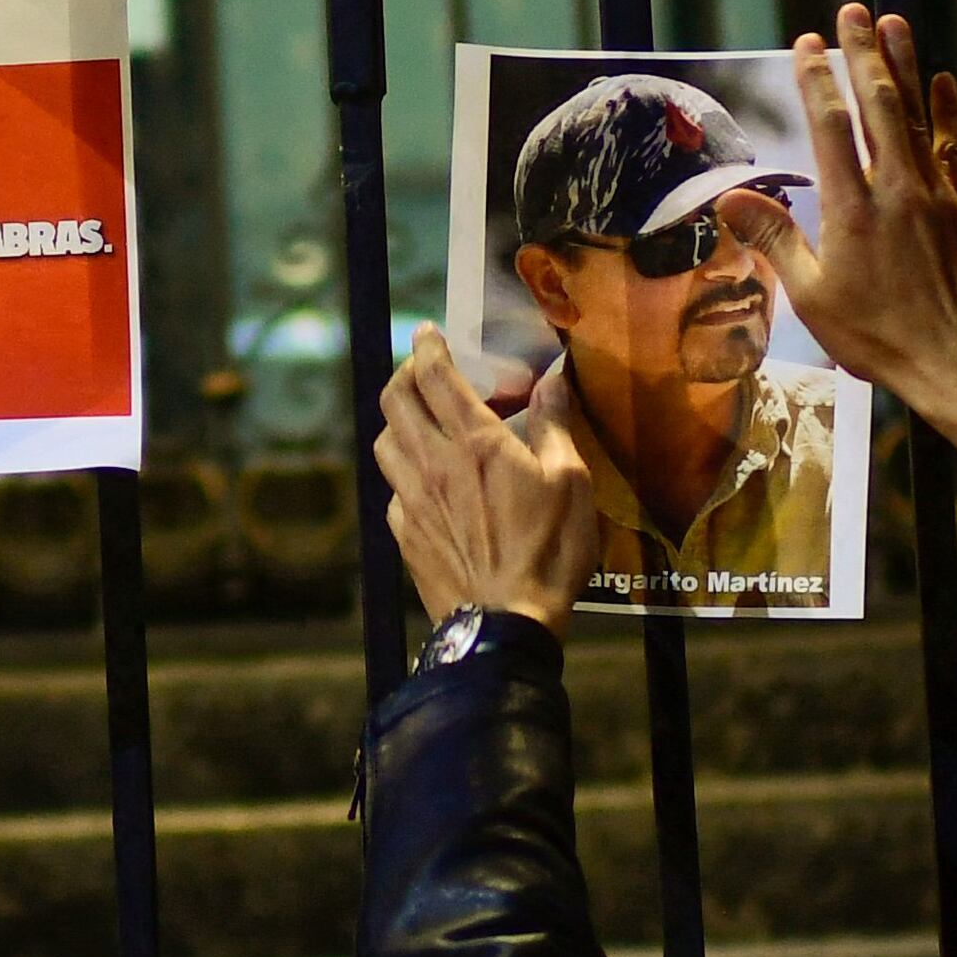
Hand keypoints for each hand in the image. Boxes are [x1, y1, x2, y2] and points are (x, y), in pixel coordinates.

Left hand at [373, 326, 602, 634]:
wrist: (505, 625)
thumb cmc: (549, 551)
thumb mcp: (571, 482)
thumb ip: (554, 426)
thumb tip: (552, 380)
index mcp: (475, 442)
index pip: (436, 375)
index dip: (428, 346)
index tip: (428, 331)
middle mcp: (433, 463)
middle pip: (395, 400)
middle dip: (405, 373)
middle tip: (422, 368)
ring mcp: (412, 501)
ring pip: (385, 442)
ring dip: (398, 421)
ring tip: (419, 421)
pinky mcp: (406, 536)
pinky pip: (393, 490)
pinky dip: (403, 473)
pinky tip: (423, 482)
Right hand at [717, 1, 956, 468]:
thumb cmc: (878, 336)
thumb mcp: (813, 297)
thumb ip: (775, 239)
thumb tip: (730, 197)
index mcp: (851, 208)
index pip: (830, 127)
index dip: (817, 81)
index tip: (808, 45)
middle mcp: (895, 188)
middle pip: (877, 104)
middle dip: (861, 54)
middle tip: (852, 12)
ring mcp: (936, 192)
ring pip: (918, 114)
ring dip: (905, 65)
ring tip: (894, 23)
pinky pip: (955, 145)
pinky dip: (948, 111)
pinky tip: (944, 82)